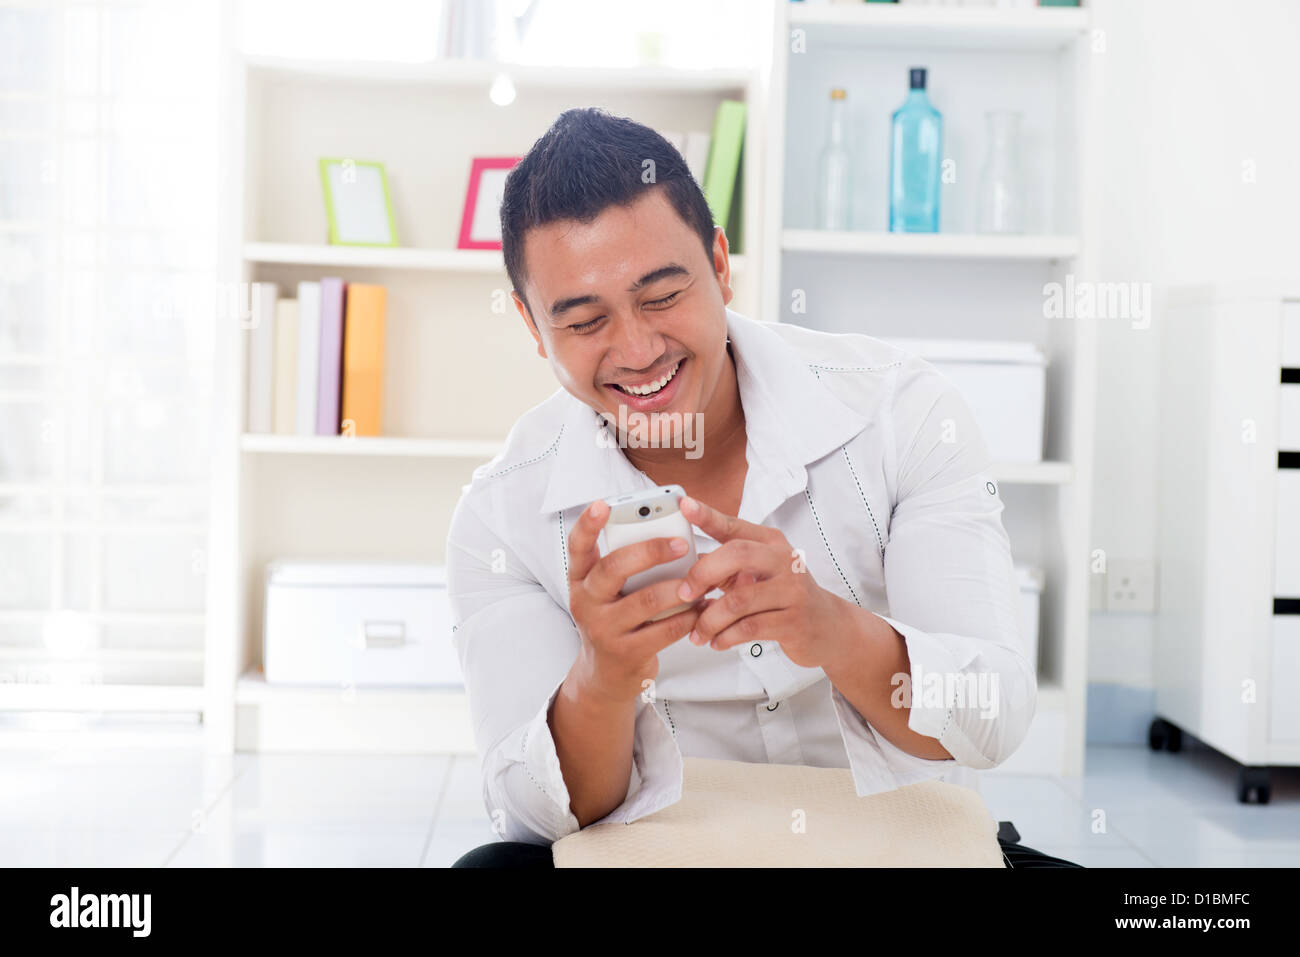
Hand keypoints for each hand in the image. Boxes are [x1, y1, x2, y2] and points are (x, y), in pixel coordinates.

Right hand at [565, 499, 703, 703]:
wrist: (605, 675)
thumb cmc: (615, 619)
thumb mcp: (608, 592)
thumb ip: (625, 566)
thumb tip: (669, 536)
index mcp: (581, 579)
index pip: (578, 546)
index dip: (588, 524)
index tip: (603, 504)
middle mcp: (586, 601)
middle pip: (614, 567)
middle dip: (650, 551)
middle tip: (681, 543)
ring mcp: (604, 629)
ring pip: (646, 600)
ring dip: (679, 588)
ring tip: (701, 580)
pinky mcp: (626, 652)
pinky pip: (664, 630)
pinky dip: (688, 616)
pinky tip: (702, 608)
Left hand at [676, 496, 854, 669]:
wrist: (828, 627)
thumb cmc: (786, 597)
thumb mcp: (759, 574)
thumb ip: (727, 567)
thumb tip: (686, 567)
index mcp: (771, 543)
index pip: (735, 525)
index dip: (708, 515)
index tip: (685, 505)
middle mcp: (784, 560)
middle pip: (737, 554)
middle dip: (702, 574)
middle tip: (684, 594)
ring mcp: (792, 590)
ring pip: (738, 600)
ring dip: (710, 619)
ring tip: (698, 632)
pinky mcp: (794, 621)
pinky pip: (749, 628)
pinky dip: (725, 637)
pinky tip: (716, 641)